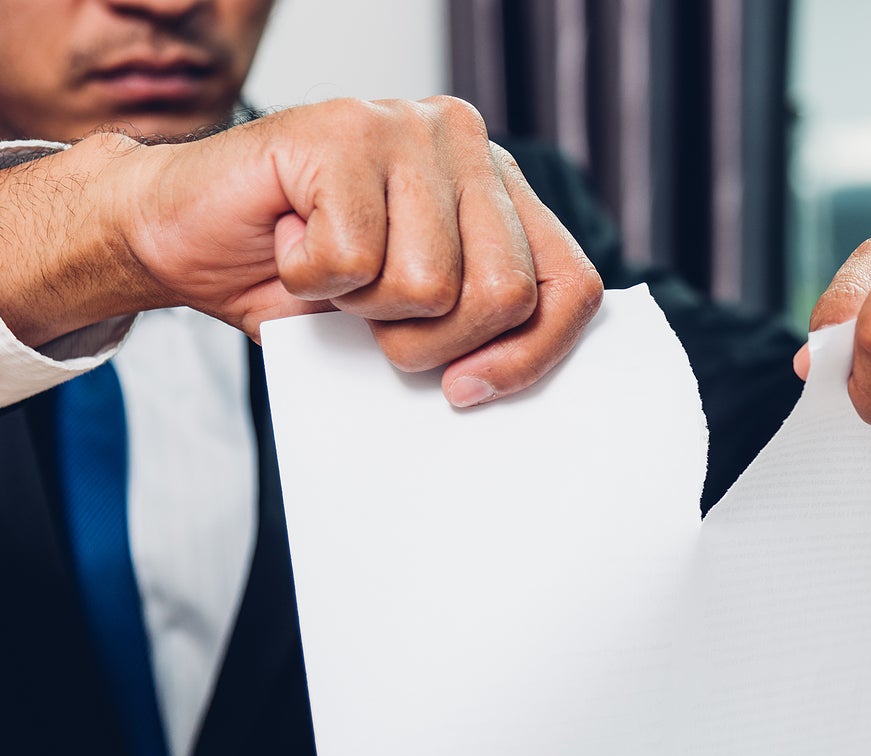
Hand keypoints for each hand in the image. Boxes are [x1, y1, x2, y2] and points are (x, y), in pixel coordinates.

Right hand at [5, 97, 601, 406]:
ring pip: (430, 285)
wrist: (178, 236)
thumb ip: (473, 332)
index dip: (531, 357)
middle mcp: (467, 145)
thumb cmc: (301, 283)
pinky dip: (308, 280)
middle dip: (431, 342)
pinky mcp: (343, 131)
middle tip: (371, 320)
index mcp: (501, 189)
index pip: (571, 285)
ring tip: (331, 270)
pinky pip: (354, 261)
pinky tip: (290, 240)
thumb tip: (503, 388)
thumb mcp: (408, 322)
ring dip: (362, 307)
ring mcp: (407, 128)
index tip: (468, 391)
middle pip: (505, 294)